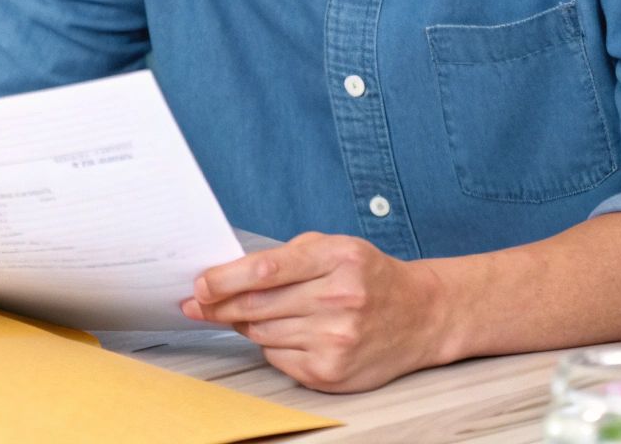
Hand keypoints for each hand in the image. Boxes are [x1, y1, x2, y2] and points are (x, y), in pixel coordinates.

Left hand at [180, 231, 452, 392]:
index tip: (200, 284)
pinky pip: (277, 358)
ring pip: (262, 332)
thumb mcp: (334, 248)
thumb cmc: (368, 277)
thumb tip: (227, 275)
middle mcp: (340, 299)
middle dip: (219, 305)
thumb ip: (285, 256)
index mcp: (338, 259)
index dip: (224, 279)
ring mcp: (337, 340)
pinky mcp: (332, 371)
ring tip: (247, 313)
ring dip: (245, 323)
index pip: (266, 270)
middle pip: (257, 305)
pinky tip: (286, 333)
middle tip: (198, 303)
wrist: (422, 315)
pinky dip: (271, 345)